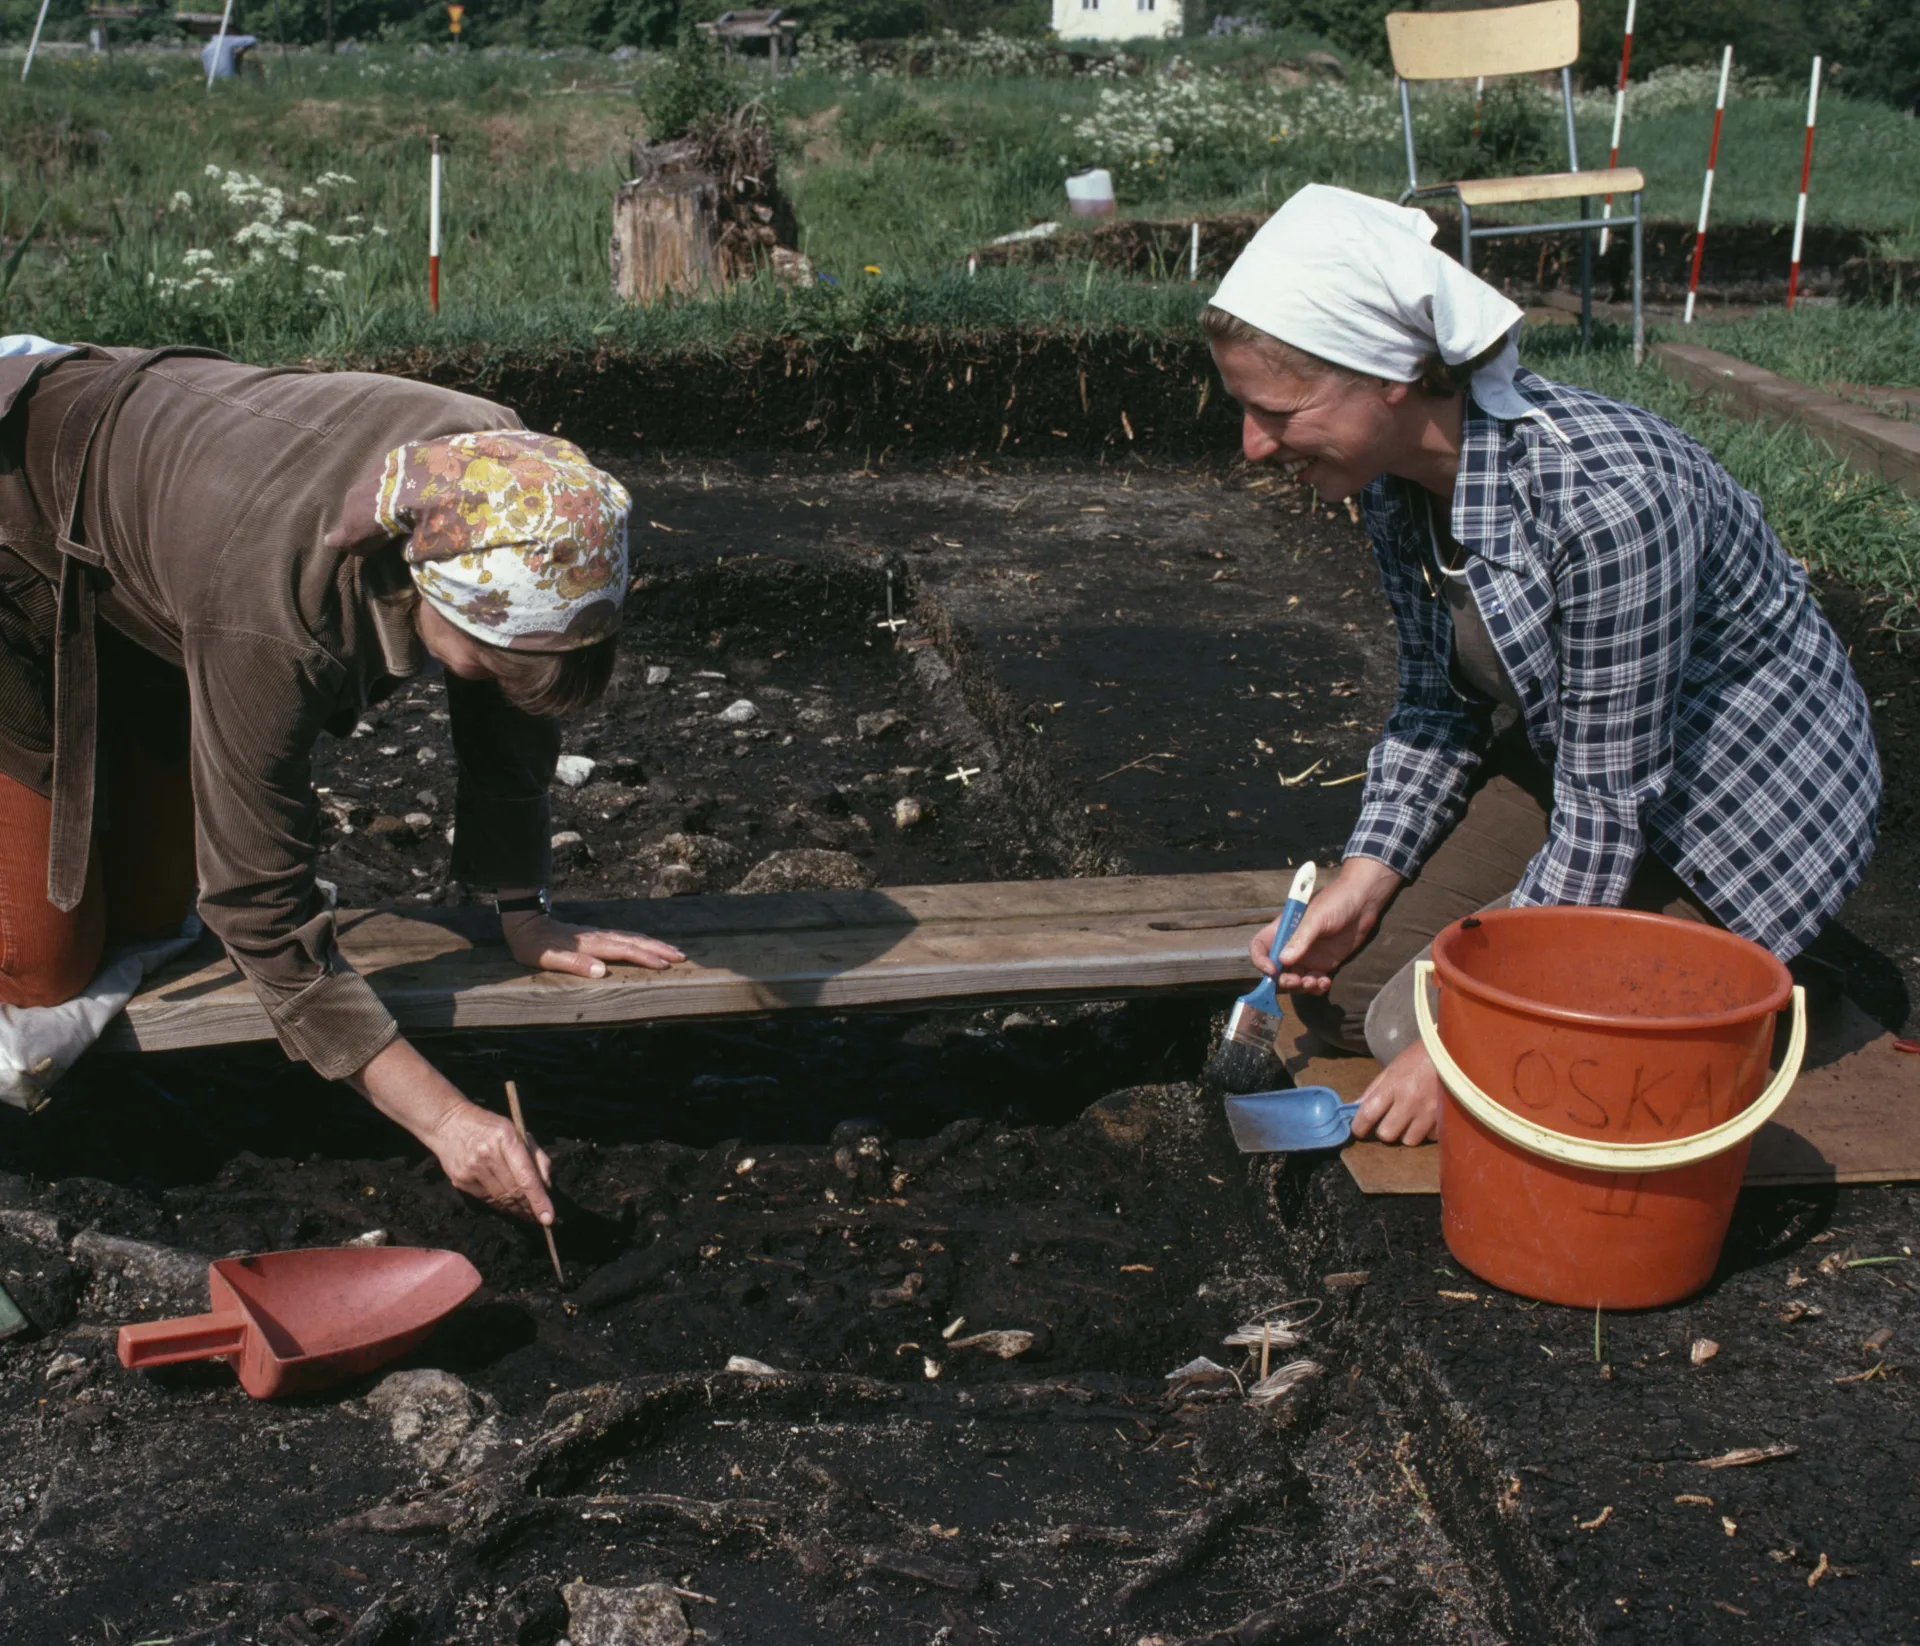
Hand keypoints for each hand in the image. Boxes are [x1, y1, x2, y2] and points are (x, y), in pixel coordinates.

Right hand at [423, 1098, 556, 1223]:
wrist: (448, 1123)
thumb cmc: (490, 1127)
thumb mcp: (518, 1132)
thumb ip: (537, 1157)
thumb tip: (546, 1187)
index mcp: (506, 1139)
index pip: (526, 1176)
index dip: (538, 1199)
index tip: (549, 1218)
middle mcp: (487, 1155)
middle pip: (514, 1191)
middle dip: (530, 1207)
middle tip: (540, 1217)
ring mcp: (471, 1169)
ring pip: (501, 1199)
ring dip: (516, 1209)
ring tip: (526, 1213)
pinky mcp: (460, 1180)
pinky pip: (486, 1199)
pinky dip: (500, 1204)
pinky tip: (507, 1203)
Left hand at [503, 910, 684, 978]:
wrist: (525, 922)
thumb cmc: (533, 945)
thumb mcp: (547, 959)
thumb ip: (575, 963)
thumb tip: (603, 971)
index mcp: (591, 945)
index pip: (624, 951)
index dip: (645, 957)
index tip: (664, 964)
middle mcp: (599, 936)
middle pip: (635, 941)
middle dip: (659, 948)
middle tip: (681, 956)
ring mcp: (598, 933)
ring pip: (632, 937)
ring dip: (654, 943)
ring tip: (673, 950)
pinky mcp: (596, 934)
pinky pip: (625, 936)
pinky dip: (641, 940)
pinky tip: (646, 943)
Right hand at [1248, 856, 1400, 994]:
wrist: (1363, 902)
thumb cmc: (1336, 902)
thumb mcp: (1317, 918)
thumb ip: (1301, 938)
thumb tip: (1283, 960)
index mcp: (1283, 930)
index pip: (1260, 946)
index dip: (1261, 960)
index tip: (1272, 970)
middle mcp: (1292, 945)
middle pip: (1276, 970)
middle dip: (1284, 980)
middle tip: (1297, 982)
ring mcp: (1308, 956)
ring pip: (1295, 979)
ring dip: (1301, 987)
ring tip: (1314, 983)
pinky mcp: (1324, 963)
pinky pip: (1314, 982)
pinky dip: (1317, 987)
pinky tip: (1326, 982)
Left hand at [1350, 1040, 1443, 1145]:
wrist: (1454, 1050)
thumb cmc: (1420, 1057)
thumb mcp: (1393, 1067)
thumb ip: (1374, 1088)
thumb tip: (1356, 1106)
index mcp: (1393, 1085)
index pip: (1368, 1113)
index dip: (1358, 1126)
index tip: (1358, 1130)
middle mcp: (1410, 1101)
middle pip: (1387, 1133)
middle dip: (1385, 1131)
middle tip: (1389, 1122)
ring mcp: (1430, 1112)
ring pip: (1409, 1140)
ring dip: (1407, 1133)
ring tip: (1410, 1121)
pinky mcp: (1446, 1118)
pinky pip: (1430, 1137)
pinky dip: (1427, 1132)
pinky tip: (1428, 1120)